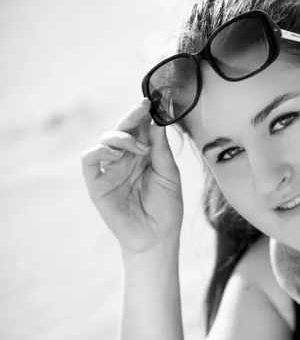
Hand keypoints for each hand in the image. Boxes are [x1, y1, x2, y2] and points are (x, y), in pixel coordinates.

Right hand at [82, 99, 182, 254]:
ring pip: (105, 140)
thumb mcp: (169, 175)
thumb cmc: (166, 208)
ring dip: (121, 137)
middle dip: (132, 117)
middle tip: (143, 107)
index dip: (143, 116)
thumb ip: (161, 149)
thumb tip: (157, 122)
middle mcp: (125, 160)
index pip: (140, 130)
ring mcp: (110, 170)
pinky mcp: (97, 184)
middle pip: (122, 130)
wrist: (157, 237)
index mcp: (144, 156)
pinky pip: (89, 160)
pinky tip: (115, 154)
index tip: (152, 103)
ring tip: (139, 148)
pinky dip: (99, 151)